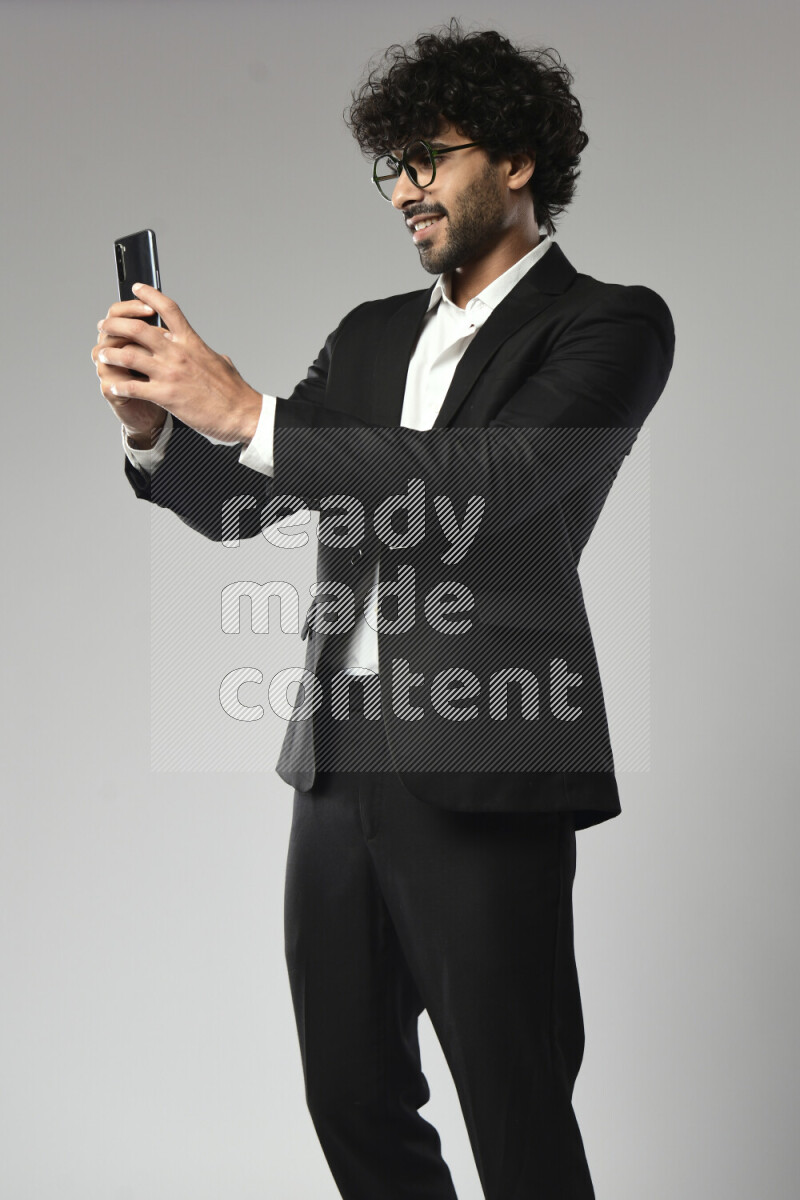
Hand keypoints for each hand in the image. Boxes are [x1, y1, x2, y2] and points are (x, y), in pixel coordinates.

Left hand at [93, 283, 262, 444]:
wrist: (242, 414)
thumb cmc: (234, 392)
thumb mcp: (222, 363)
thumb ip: (208, 353)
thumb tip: (209, 352)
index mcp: (191, 342)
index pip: (167, 308)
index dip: (149, 294)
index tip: (137, 288)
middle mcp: (178, 353)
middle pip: (137, 328)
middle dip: (115, 324)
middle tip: (105, 325)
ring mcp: (170, 373)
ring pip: (128, 355)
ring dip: (110, 353)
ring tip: (102, 354)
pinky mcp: (166, 395)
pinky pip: (133, 387)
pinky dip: (119, 385)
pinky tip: (112, 385)